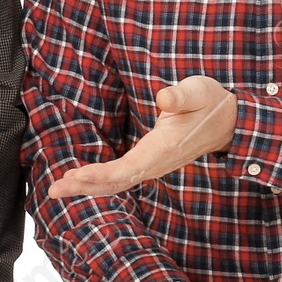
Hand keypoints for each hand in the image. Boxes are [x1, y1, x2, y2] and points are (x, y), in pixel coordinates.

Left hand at [48, 76, 237, 197]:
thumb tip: (164, 97)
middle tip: (54, 190)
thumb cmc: (211, 103)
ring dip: (86, 188)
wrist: (227, 123)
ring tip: (58, 189)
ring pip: (115, 184)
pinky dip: (97, 181)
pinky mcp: (148, 163)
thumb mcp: (199, 91)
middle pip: (115, 182)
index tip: (78, 175)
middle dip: (84, 187)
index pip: (128, 167)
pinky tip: (79, 180)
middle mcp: (155, 164)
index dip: (101, 173)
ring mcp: (151, 166)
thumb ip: (181, 95)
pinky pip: (119, 178)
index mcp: (163, 149)